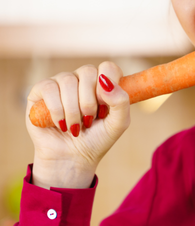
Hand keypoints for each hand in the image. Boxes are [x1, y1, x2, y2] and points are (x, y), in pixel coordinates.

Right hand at [26, 61, 130, 188]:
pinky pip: (49, 88)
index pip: (108, 68)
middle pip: (88, 72)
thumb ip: (121, 102)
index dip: (108, 85)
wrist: (72, 158)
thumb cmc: (98, 139)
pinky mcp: (40, 91)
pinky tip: (60, 124)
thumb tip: (106, 81)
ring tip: (75, 127)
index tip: (105, 108)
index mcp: (103, 83)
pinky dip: (57, 109)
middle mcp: (82, 79)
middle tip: (89, 120)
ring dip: (73, 110)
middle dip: (90, 101)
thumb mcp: (118, 124)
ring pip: (68, 80)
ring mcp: (61, 83)